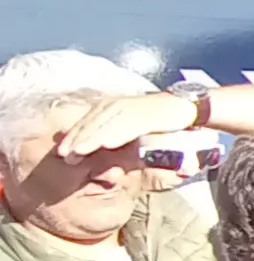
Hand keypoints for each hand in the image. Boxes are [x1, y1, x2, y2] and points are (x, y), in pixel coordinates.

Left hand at [57, 91, 195, 157]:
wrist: (184, 106)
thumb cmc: (156, 118)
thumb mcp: (130, 124)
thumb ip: (113, 132)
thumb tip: (97, 145)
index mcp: (109, 106)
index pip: (86, 122)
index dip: (73, 136)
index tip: (61, 151)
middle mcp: (117, 105)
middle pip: (92, 124)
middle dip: (77, 140)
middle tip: (65, 156)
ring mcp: (132, 109)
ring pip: (107, 126)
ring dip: (91, 139)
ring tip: (79, 152)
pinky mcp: (148, 115)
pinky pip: (129, 126)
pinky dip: (117, 135)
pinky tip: (107, 145)